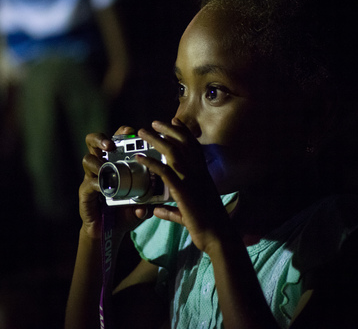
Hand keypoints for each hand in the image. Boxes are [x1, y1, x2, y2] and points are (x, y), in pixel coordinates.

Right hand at [78, 126, 153, 239]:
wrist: (111, 232)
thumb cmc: (127, 212)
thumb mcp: (142, 205)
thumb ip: (146, 204)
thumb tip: (145, 209)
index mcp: (116, 162)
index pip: (116, 140)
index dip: (121, 133)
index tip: (130, 131)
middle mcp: (102, 165)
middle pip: (93, 142)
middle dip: (100, 139)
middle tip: (110, 145)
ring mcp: (91, 177)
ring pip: (87, 160)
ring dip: (97, 163)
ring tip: (105, 168)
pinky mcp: (85, 192)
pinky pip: (89, 182)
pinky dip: (97, 184)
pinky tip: (104, 189)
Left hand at [136, 119, 232, 252]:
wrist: (218, 237)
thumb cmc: (208, 227)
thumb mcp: (187, 216)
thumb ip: (171, 211)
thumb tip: (157, 210)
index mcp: (203, 175)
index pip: (194, 146)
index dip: (183, 132)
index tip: (174, 120)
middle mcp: (199, 174)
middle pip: (183, 144)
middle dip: (167, 130)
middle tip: (153, 122)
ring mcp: (192, 181)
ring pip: (173, 153)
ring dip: (157, 139)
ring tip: (143, 132)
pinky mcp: (183, 192)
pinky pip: (165, 172)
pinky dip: (151, 162)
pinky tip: (139, 157)